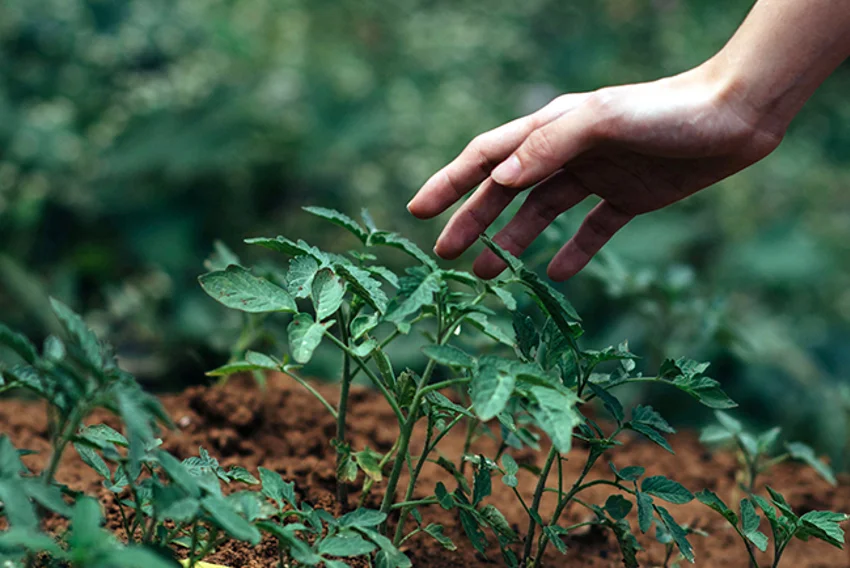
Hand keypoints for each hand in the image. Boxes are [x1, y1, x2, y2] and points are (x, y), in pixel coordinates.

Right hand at [407, 65, 783, 280]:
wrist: (735, 117)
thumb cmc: (667, 112)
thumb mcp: (603, 120)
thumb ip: (548, 146)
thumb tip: (498, 179)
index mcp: (552, 128)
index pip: (487, 157)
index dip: (450, 182)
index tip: (418, 211)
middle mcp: (567, 152)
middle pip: (506, 191)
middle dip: (472, 221)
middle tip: (445, 255)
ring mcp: (596, 176)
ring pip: (541, 214)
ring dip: (512, 242)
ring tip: (487, 275)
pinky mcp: (628, 198)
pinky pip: (592, 230)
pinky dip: (572, 251)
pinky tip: (555, 273)